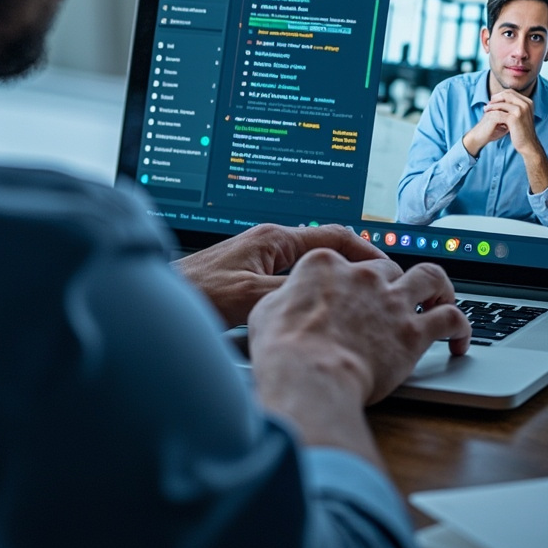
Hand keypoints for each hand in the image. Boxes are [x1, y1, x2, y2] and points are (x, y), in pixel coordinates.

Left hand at [173, 223, 387, 327]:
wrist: (158, 303)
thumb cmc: (196, 294)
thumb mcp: (251, 297)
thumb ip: (293, 292)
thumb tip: (331, 294)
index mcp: (273, 238)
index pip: (334, 235)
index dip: (367, 251)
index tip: (389, 269)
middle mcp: (268, 243)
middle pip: (325, 251)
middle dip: (354, 267)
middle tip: (381, 288)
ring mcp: (258, 259)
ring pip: (309, 267)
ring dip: (333, 280)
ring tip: (357, 301)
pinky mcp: (249, 277)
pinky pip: (292, 280)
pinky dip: (311, 292)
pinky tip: (317, 312)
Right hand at [248, 250, 470, 409]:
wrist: (308, 374)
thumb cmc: (282, 348)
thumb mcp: (267, 311)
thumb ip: (285, 300)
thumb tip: (286, 304)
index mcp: (324, 264)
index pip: (344, 260)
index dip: (349, 277)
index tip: (350, 290)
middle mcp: (362, 275)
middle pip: (388, 268)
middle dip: (392, 283)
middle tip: (393, 301)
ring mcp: (390, 300)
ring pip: (430, 277)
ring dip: (439, 287)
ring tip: (441, 299)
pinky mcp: (413, 331)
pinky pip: (451, 318)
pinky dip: (461, 327)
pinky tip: (460, 341)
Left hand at [477, 89, 547, 193]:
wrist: (528, 144)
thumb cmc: (523, 131)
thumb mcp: (521, 116)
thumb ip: (514, 106)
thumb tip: (502, 99)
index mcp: (528, 102)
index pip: (511, 92)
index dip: (500, 95)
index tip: (492, 100)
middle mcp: (526, 104)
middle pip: (506, 94)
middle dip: (495, 98)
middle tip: (487, 104)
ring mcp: (521, 110)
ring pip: (501, 102)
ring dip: (491, 105)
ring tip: (485, 110)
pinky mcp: (514, 118)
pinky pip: (499, 112)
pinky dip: (492, 112)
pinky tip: (487, 116)